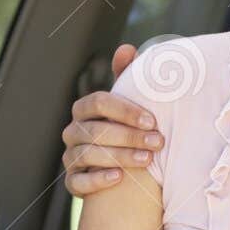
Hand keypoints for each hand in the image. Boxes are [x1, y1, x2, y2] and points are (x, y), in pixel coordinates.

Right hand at [61, 43, 160, 195]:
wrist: (125, 168)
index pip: (99, 103)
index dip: (125, 110)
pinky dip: (97, 179)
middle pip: (96, 130)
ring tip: (147, 160)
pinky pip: (77, 181)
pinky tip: (118, 178)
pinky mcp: (74, 181)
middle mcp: (73, 131)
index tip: (153, 120)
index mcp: (85, 109)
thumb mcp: (129, 104)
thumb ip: (128, 78)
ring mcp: (71, 157)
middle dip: (129, 135)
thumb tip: (127, 48)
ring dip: (120, 156)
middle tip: (158, 141)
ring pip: (88, 155)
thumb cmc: (128, 128)